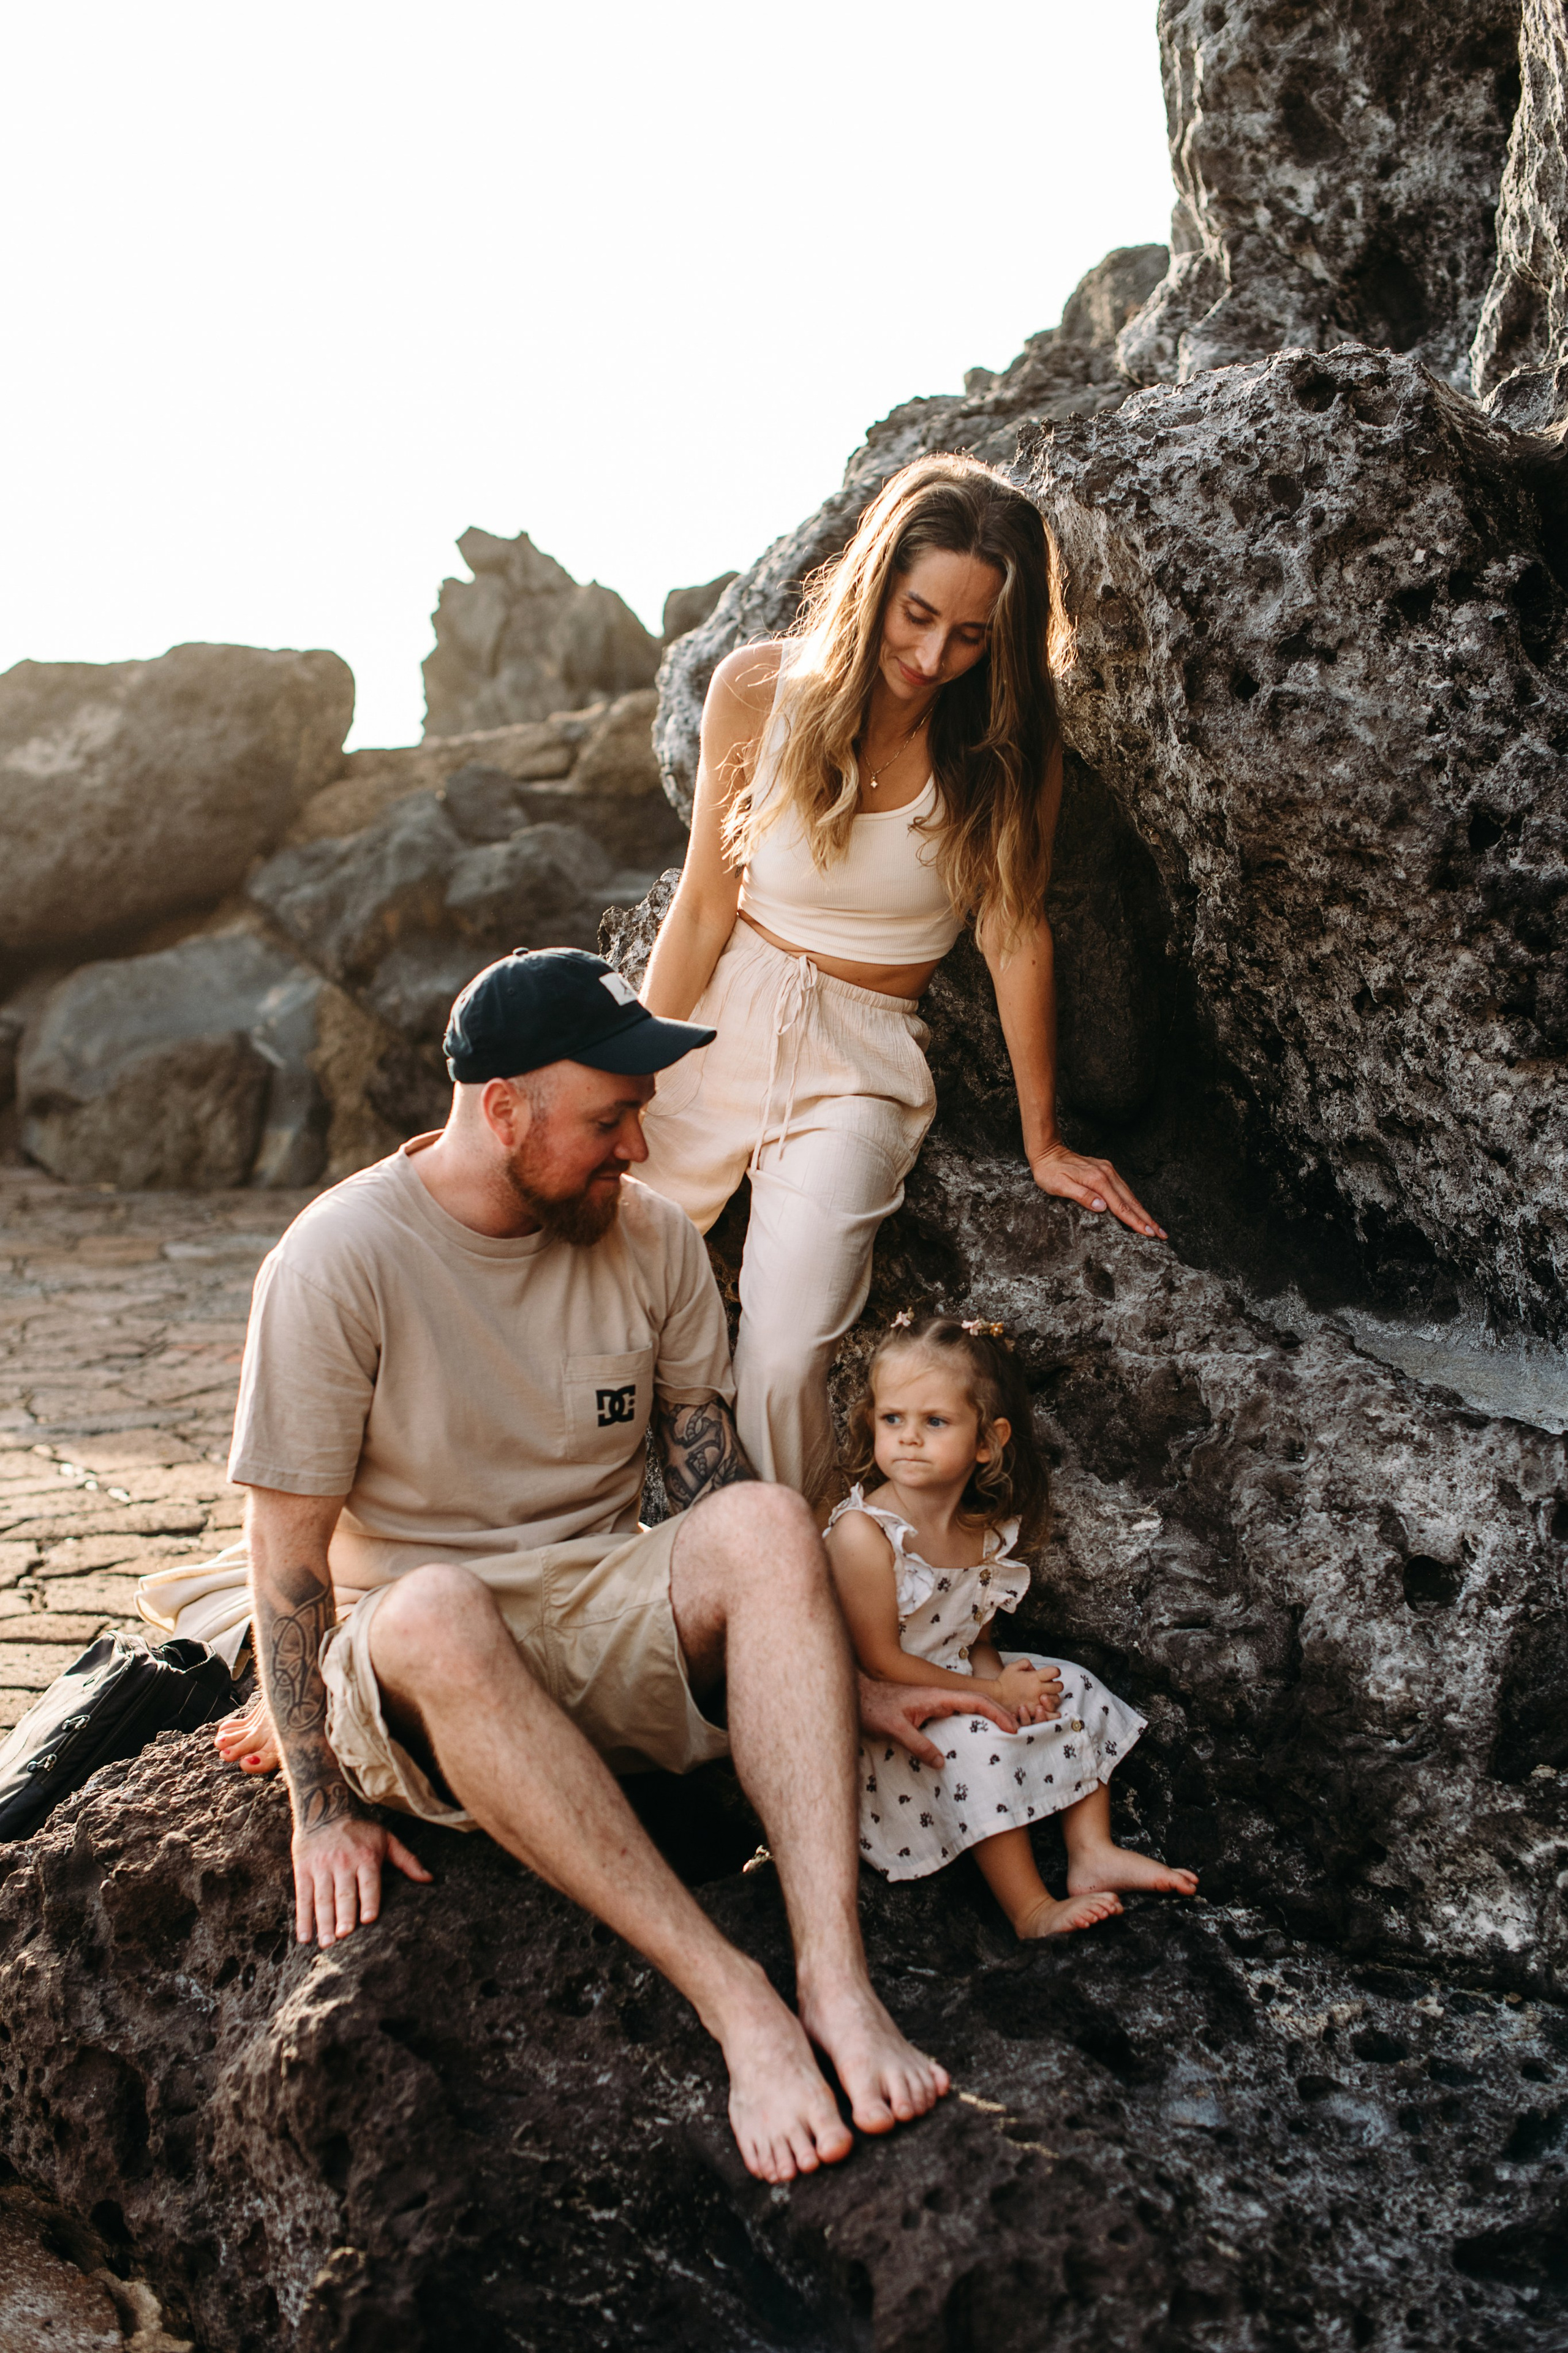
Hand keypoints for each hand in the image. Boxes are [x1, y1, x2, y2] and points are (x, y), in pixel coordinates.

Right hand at [292, 1807, 433, 1948]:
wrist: (323, 1810)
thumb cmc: (360, 1830)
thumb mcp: (386, 1839)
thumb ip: (407, 1860)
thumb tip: (429, 1879)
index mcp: (366, 1857)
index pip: (368, 1882)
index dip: (369, 1900)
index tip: (368, 1920)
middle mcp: (343, 1863)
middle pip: (343, 1894)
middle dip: (343, 1916)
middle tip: (343, 1937)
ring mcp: (321, 1868)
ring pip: (322, 1899)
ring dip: (323, 1922)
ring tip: (326, 1943)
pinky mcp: (303, 1870)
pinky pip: (303, 1897)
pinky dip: (302, 1918)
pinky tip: (304, 1937)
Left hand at [857, 1673, 1017, 1768]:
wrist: (856, 1695)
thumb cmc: (873, 1707)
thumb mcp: (894, 1728)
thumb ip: (918, 1744)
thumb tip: (941, 1763)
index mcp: (936, 1696)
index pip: (975, 1700)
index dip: (996, 1712)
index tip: (1012, 1727)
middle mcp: (939, 1697)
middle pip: (977, 1701)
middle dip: (999, 1714)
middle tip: (1016, 1732)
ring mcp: (934, 1703)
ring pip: (968, 1706)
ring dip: (988, 1716)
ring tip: (1003, 1734)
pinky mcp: (928, 1710)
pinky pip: (957, 1714)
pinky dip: (972, 1721)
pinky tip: (975, 1736)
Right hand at [993, 1659, 1062, 1724]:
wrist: (996, 1697)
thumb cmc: (1004, 1681)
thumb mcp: (1013, 1666)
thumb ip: (1026, 1663)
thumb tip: (1034, 1668)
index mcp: (1034, 1677)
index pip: (1055, 1672)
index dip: (1055, 1672)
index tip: (1051, 1674)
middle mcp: (1038, 1689)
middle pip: (1059, 1686)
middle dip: (1056, 1685)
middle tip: (1049, 1686)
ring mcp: (1037, 1701)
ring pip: (1056, 1699)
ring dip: (1053, 1697)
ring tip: (1046, 1697)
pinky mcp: (1034, 1712)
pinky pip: (1051, 1714)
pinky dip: (1053, 1712)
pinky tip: (1049, 1708)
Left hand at [1030, 1142, 1166, 1239]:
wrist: (1047, 1151)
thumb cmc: (1049, 1172)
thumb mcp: (1060, 1186)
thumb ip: (1082, 1196)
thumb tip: (1103, 1207)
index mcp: (1097, 1181)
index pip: (1121, 1207)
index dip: (1136, 1222)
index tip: (1150, 1233)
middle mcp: (1107, 1174)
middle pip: (1131, 1201)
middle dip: (1147, 1219)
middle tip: (1162, 1235)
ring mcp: (1108, 1171)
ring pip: (1130, 1195)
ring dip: (1143, 1211)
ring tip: (1154, 1226)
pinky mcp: (1106, 1170)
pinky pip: (1124, 1189)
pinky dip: (1133, 1201)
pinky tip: (1138, 1209)